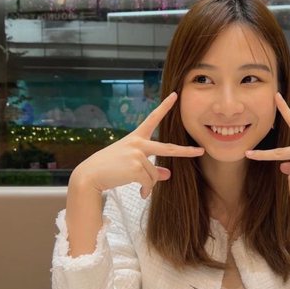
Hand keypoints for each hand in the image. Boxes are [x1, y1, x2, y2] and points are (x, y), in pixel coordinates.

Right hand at [71, 92, 203, 197]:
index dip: (165, 106)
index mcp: (136, 137)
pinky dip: (146, 190)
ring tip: (141, 189)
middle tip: (200, 151)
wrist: (90, 175)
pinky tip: (141, 193)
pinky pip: (149, 182)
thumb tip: (168, 174)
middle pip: (168, 148)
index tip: (175, 95)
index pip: (153, 118)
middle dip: (186, 151)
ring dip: (149, 185)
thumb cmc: (109, 168)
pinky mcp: (135, 167)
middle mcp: (138, 143)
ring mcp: (137, 154)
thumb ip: (150, 166)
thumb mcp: (130, 163)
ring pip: (154, 174)